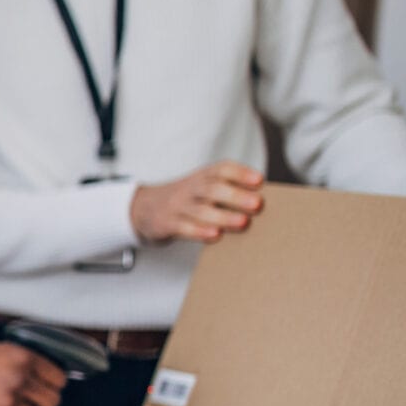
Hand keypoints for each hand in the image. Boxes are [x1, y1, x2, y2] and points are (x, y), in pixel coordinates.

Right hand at [0, 338, 64, 405]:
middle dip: (38, 402)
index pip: (58, 379)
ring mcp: (6, 405)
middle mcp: (18, 382)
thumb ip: (18, 359)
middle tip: (23, 400)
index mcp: (21, 358)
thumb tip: (38, 374)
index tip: (41, 387)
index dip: (50, 384)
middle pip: (51, 403)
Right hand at [130, 161, 263, 244]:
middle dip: (236, 196)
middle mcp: (191, 189)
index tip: (259, 181)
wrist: (143, 208)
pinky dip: (199, 231)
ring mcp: (178, 206)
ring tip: (243, 223)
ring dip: (223, 216)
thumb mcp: (203, 188)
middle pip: (212, 189)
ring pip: (200, 210)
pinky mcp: (167, 223)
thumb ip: (228, 193)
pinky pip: (183, 227)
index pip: (221, 170)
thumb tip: (262, 205)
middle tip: (257, 205)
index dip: (240, 174)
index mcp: (203, 177)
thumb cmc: (187, 200)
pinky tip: (214, 235)